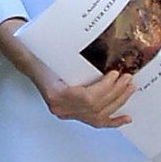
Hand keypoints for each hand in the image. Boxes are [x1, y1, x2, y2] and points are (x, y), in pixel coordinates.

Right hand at [0, 17, 134, 128]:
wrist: (31, 61)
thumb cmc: (41, 55)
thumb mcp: (54, 49)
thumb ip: (72, 50)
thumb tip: (99, 39)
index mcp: (55, 93)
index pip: (85, 97)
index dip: (104, 88)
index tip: (115, 74)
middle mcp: (60, 107)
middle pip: (94, 107)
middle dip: (115, 92)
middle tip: (127, 78)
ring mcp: (67, 113)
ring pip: (98, 115)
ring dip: (117, 102)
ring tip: (129, 88)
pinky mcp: (74, 114)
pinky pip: (96, 122)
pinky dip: (112, 121)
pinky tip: (125, 118)